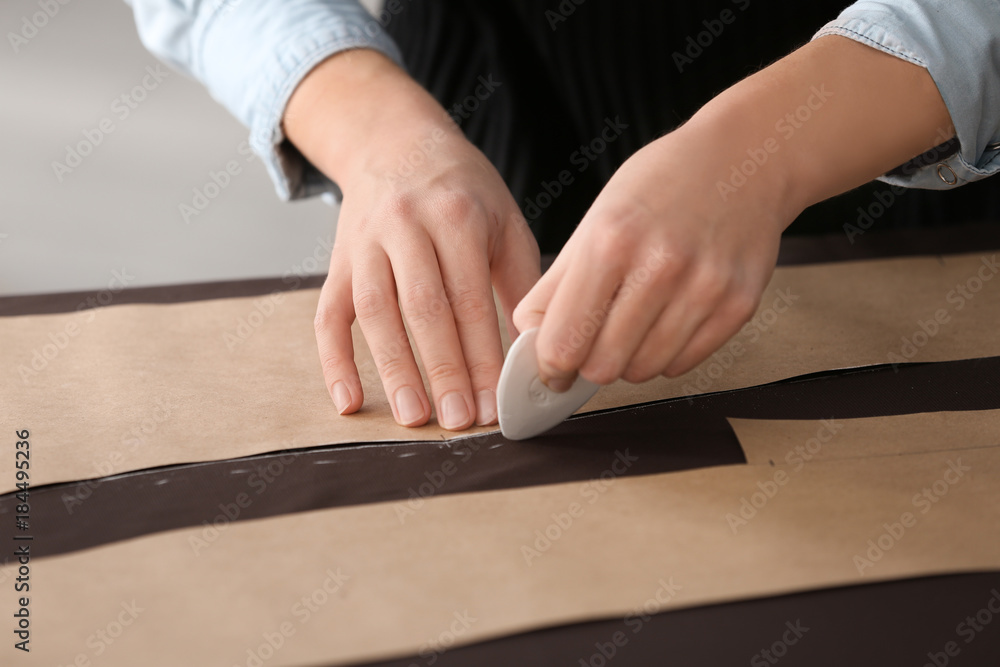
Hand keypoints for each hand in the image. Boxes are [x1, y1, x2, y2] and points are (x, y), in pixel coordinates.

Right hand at [285, 50, 539, 428]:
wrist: (394, 141)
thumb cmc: (461, 189)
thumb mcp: (503, 218)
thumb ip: (520, 280)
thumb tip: (536, 349)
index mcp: (457, 216)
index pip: (471, 297)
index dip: (483, 354)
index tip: (496, 401)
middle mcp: (407, 226)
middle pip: (424, 308)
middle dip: (444, 370)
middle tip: (459, 421)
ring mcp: (365, 244)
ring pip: (377, 313)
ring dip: (394, 370)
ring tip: (413, 417)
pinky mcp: (338, 262)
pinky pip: (328, 314)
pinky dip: (333, 360)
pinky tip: (348, 400)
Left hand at [513, 121, 788, 388]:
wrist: (744, 159)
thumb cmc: (661, 185)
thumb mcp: (595, 220)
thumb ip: (557, 285)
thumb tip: (528, 341)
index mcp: (610, 242)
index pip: (563, 343)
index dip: (550, 366)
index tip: (551, 370)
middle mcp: (659, 267)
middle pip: (602, 367)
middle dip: (589, 364)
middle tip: (592, 344)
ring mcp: (704, 289)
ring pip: (643, 371)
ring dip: (628, 360)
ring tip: (632, 324)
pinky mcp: (738, 305)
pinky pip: (683, 364)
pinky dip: (665, 354)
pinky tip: (666, 320)